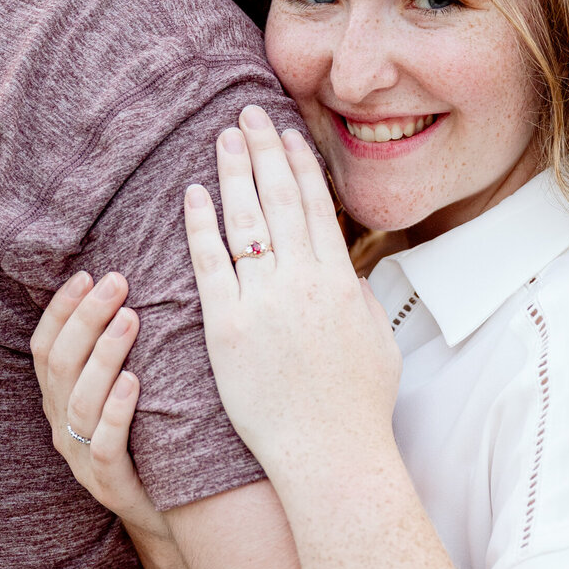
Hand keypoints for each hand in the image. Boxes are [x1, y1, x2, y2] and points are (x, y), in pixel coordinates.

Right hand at [30, 269, 164, 539]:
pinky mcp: (109, 484)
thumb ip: (119, 353)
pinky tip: (134, 382)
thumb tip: (133, 291)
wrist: (174, 512)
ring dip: (104, 354)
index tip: (87, 274)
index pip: (45, 347)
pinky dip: (116, 411)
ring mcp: (81, 458)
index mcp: (60, 400)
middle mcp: (62, 425)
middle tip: (117, 282)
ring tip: (129, 319)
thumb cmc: (153, 440)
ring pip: (80, 400)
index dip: (60, 310)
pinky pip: (104, 445)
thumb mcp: (128, 393)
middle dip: (87, 317)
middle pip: (61, 364)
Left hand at [183, 105, 400, 483]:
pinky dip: (200, 225)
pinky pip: (209, 264)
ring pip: (245, 221)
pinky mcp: (227, 329)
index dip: (297, 164)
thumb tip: (345, 274)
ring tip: (220, 138)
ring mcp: (264, 302)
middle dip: (262, 151)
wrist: (331, 453)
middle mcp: (303, 281)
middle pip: (279, 199)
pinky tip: (192, 194)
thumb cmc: (358, 408)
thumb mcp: (376, 342)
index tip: (284, 134)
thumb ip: (358, 299)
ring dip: (232, 173)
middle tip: (245, 115)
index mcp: (341, 281)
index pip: (316, 206)